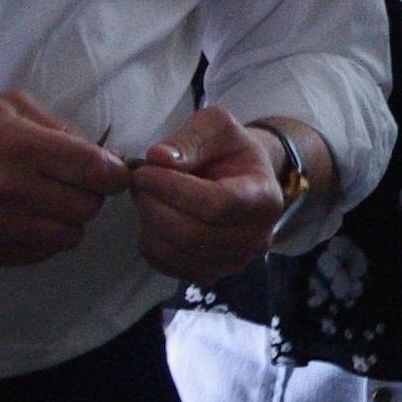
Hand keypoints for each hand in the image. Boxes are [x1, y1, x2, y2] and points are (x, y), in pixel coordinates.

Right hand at [0, 91, 131, 267]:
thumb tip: (105, 158)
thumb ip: (60, 130)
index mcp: (21, 145)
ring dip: (70, 221)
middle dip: (91, 196)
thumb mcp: (10, 106)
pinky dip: (45, 239)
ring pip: (69, 237)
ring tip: (51, 203)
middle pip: (88, 207)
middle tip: (74, 185)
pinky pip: (41, 254)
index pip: (95, 170)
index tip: (112, 174)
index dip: (115, 174)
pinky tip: (29, 219)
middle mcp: (10, 188)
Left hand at [129, 106, 289, 283]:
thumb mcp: (216, 126)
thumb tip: (158, 158)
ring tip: (145, 194)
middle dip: (153, 205)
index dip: (173, 189)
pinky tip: (153, 215)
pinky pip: (165, 264)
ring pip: (175, 252)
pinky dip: (149, 239)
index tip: (144, 171)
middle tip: (137, 180)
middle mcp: (255, 238)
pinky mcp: (209, 274)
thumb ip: (189, 139)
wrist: (241, 178)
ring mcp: (233, 262)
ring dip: (148, 221)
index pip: (217, 204)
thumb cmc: (230, 150)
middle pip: (192, 234)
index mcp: (264, 198)